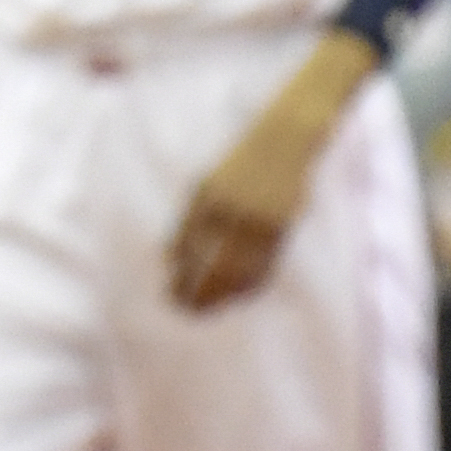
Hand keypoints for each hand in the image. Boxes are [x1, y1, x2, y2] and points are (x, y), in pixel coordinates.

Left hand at [168, 97, 326, 309]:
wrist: (284, 140)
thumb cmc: (240, 164)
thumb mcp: (206, 184)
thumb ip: (186, 221)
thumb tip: (165, 258)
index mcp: (207, 194)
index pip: (188, 244)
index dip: (179, 272)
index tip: (170, 293)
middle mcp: (232, 207)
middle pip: (211, 261)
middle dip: (197, 290)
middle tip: (185, 309)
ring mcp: (258, 216)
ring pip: (238, 268)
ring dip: (222, 294)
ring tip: (209, 310)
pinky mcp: (281, 224)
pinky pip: (264, 264)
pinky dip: (250, 285)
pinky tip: (238, 297)